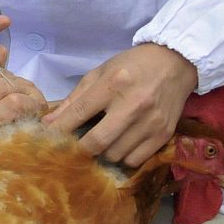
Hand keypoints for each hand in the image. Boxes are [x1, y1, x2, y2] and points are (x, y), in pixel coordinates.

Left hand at [42, 43, 196, 166]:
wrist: (175, 63)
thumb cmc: (131, 66)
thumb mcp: (100, 73)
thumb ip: (75, 99)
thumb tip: (49, 123)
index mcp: (113, 84)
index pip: (79, 112)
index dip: (60, 129)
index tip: (48, 138)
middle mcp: (133, 104)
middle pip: (98, 141)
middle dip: (81, 149)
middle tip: (75, 147)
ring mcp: (151, 122)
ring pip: (116, 154)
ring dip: (103, 153)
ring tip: (102, 142)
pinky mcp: (164, 134)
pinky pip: (135, 160)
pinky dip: (123, 157)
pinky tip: (120, 145)